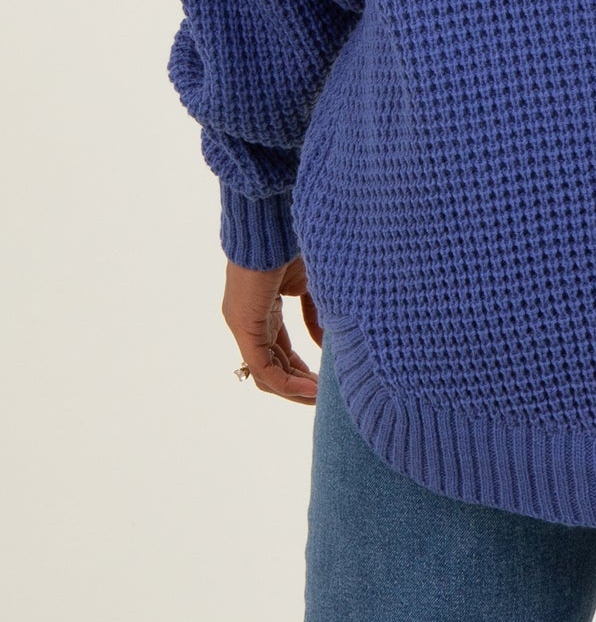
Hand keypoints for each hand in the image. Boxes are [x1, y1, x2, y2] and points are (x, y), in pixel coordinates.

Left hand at [222, 255, 322, 404]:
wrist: (275, 223)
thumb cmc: (293, 243)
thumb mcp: (310, 285)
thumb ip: (316, 316)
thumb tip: (327, 345)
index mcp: (263, 309)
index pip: (280, 351)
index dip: (302, 370)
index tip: (326, 381)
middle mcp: (249, 322)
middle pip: (273, 366)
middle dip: (300, 384)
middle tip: (326, 396)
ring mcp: (244, 326)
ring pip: (267, 373)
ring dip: (294, 389)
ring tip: (320, 398)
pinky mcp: (245, 327)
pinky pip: (264, 369)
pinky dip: (288, 383)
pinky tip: (311, 390)